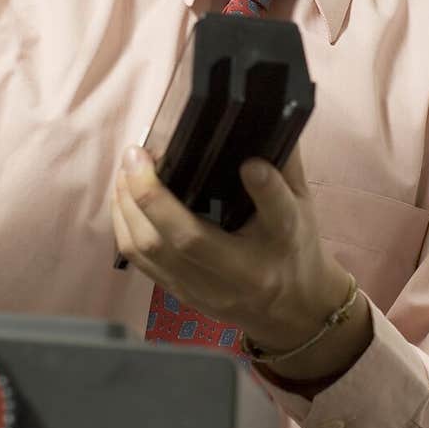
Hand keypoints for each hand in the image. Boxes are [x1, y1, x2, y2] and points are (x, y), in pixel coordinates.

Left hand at [111, 142, 349, 352]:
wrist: (295, 313)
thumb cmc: (297, 248)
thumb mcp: (304, 205)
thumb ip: (285, 163)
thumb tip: (264, 113)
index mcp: (285, 244)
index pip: (279, 218)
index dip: (265, 190)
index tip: (251, 164)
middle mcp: (244, 274)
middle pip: (190, 240)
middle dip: (153, 194)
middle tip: (138, 154)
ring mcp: (207, 290)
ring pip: (152, 251)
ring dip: (128, 205)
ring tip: (126, 169)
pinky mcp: (183, 296)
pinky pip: (140, 262)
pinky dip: (124, 224)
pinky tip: (124, 196)